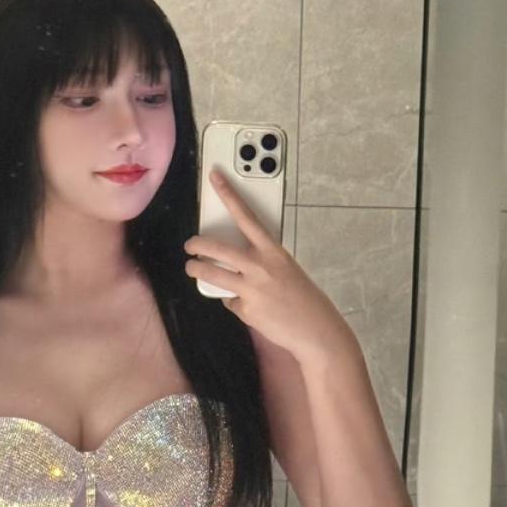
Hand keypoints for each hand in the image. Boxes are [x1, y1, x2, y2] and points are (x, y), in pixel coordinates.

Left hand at [184, 168, 351, 362]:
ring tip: (192, 268)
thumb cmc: (302, 296)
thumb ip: (261, 261)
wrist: (316, 329)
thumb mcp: (284, 268)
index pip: (246, 216)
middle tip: (190, 246)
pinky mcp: (245, 309)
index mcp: (273, 250)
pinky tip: (247, 306)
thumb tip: (234, 263)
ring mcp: (251, 288)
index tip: (214, 177)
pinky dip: (233, 302)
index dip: (228, 194)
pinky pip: (229, 301)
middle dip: (196, 245)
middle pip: (216, 248)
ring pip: (210, 274)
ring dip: (196, 270)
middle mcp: (260, 266)